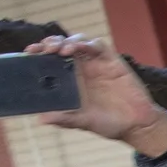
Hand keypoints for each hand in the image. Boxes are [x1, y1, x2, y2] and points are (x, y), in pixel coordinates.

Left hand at [22, 35, 166, 155]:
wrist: (137, 125)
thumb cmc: (110, 124)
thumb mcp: (83, 122)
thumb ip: (65, 119)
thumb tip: (41, 119)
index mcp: (71, 80)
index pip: (50, 60)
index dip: (39, 53)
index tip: (28, 53)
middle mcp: (82, 68)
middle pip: (61, 46)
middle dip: (49, 44)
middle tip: (42, 50)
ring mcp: (97, 63)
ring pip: (77, 41)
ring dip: (66, 41)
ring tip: (59, 50)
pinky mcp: (112, 61)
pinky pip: (98, 45)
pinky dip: (86, 44)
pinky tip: (78, 49)